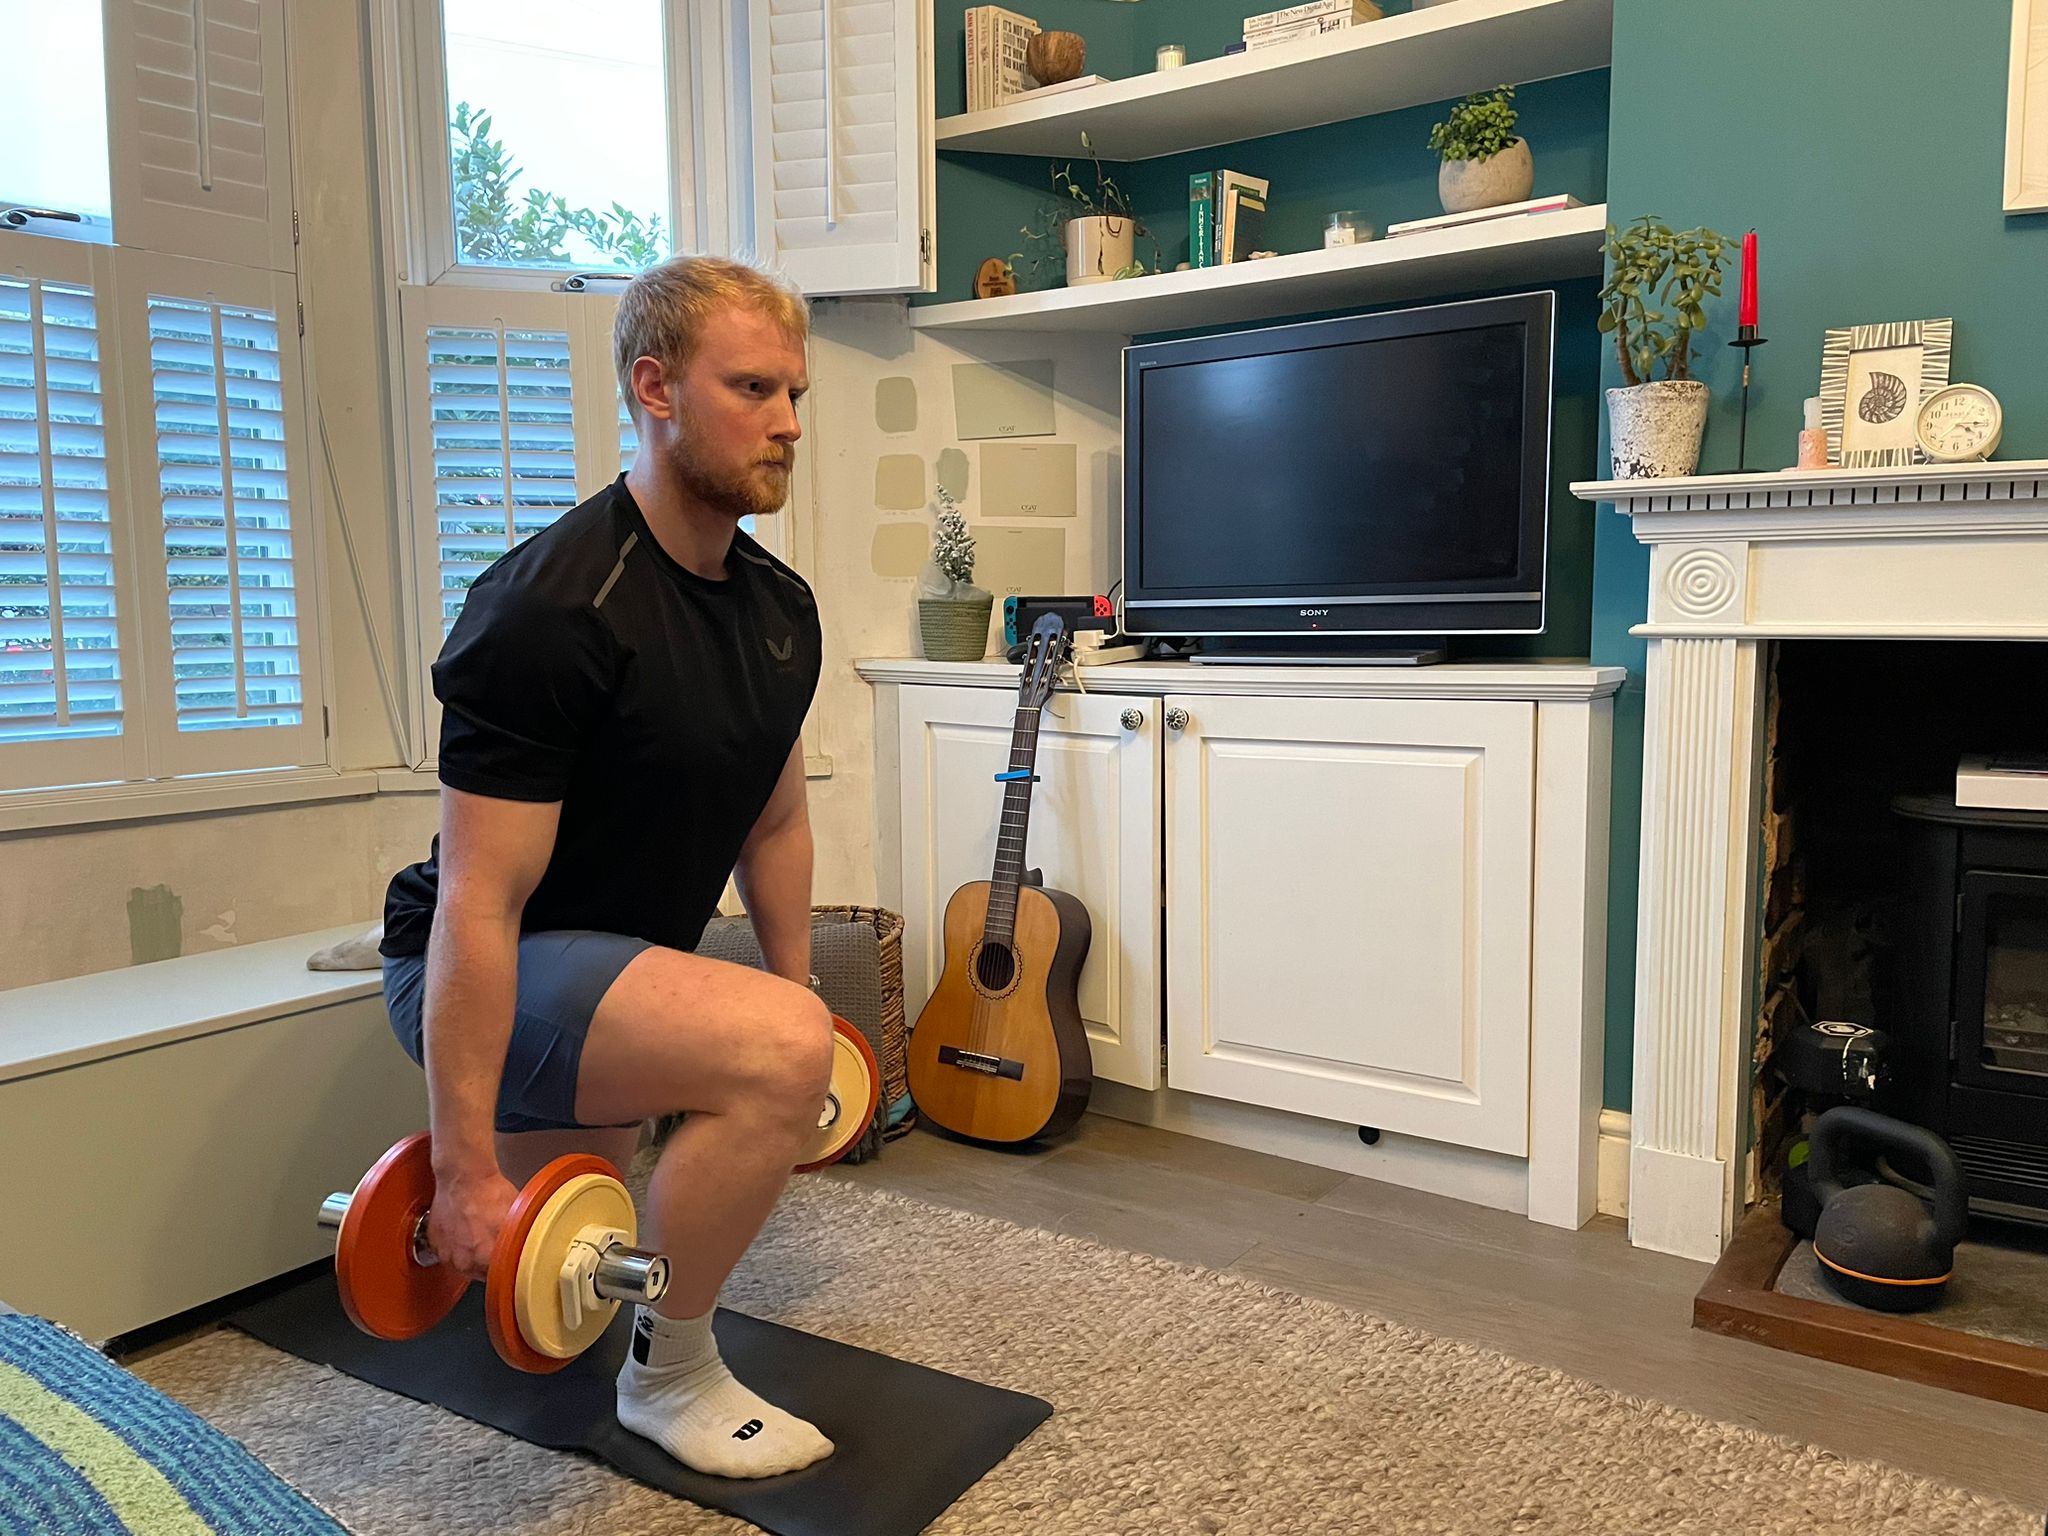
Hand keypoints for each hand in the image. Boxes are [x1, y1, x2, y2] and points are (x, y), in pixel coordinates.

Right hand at [426, 1164, 518, 1279]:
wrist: (464, 1177)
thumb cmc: (490, 1193)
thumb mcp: (517, 1219)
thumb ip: (519, 1243)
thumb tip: (528, 1252)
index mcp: (486, 1260)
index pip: (499, 1279)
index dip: (505, 1270)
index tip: (508, 1264)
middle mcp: (464, 1262)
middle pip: (479, 1274)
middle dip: (487, 1263)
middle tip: (493, 1245)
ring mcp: (446, 1253)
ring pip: (462, 1264)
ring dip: (470, 1256)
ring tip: (478, 1236)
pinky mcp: (434, 1244)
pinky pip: (447, 1252)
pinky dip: (455, 1246)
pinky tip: (464, 1231)